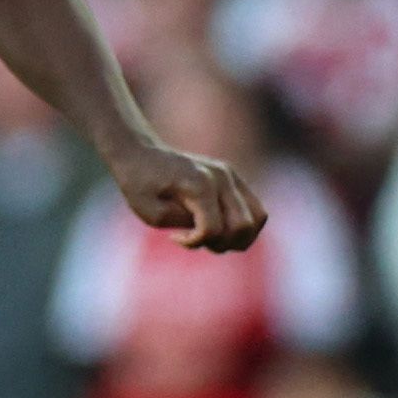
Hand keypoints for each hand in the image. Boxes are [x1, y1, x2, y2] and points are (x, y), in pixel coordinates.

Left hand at [110, 141, 266, 251]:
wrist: (139, 154)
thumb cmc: (139, 185)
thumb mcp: (151, 213)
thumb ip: (186, 224)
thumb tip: (215, 231)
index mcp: (198, 185)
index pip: (213, 229)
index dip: (195, 242)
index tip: (174, 237)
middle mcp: (221, 178)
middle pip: (244, 226)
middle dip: (221, 243)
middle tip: (196, 239)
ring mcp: (231, 175)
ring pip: (258, 217)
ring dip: (237, 237)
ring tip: (210, 236)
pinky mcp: (234, 177)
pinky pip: (255, 209)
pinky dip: (242, 226)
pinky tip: (217, 226)